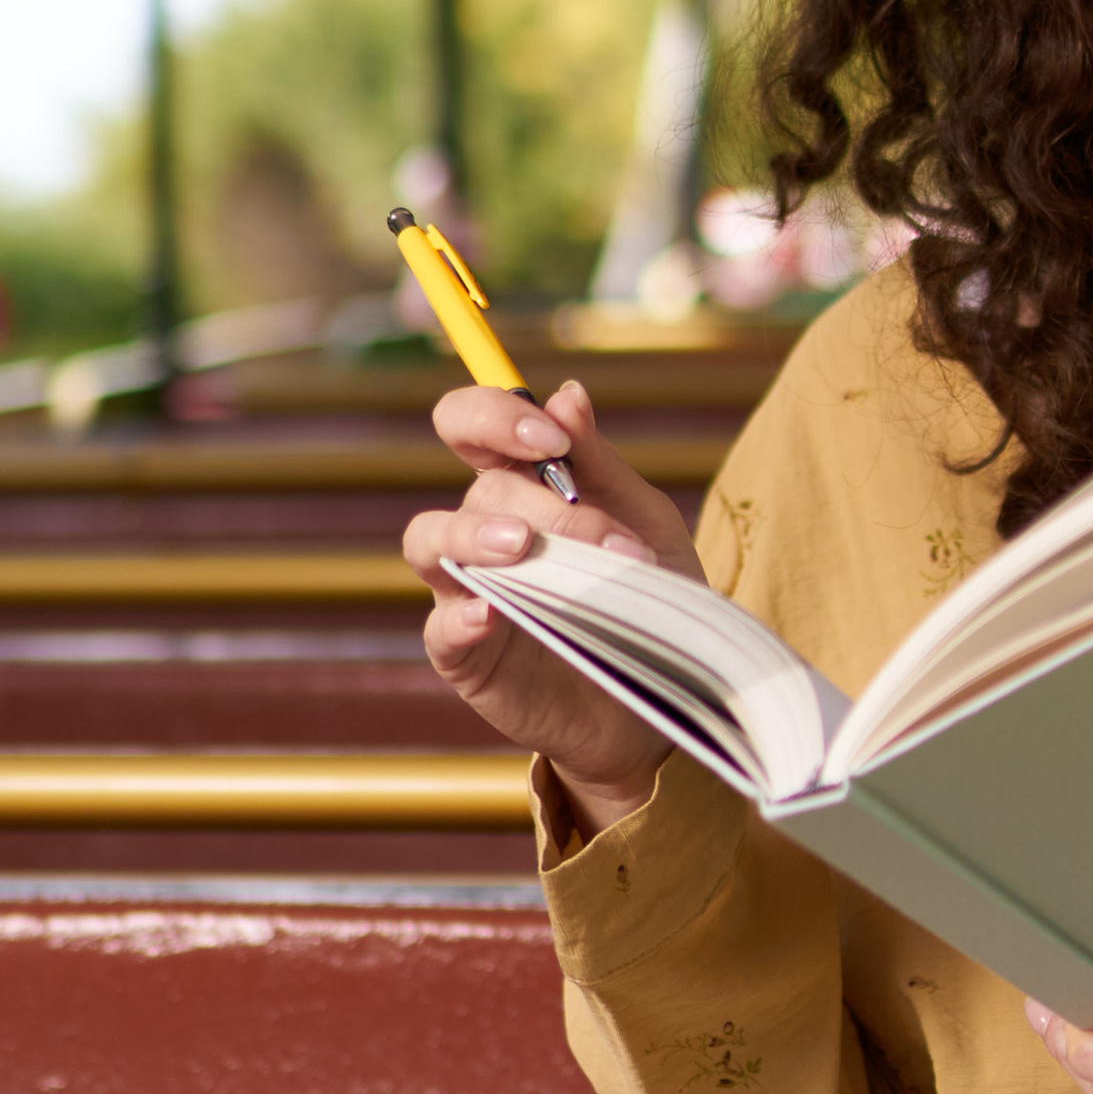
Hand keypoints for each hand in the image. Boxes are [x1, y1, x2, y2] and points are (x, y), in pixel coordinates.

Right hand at [403, 380, 708, 831]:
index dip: (494, 416)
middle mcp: (483, 531)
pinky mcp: (465, 656)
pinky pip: (441, 627)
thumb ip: (599, 464)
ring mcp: (467, 592)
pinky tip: (491, 614)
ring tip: (521, 549)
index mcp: (521, 488)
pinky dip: (460, 615)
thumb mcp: (641, 522)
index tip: (549, 437)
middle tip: (607, 541)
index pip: (471, 425)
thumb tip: (568, 394)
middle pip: (480, 490)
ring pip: (430, 541)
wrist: (662, 699)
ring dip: (473, 536)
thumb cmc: (648, 599)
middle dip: (543, 505)